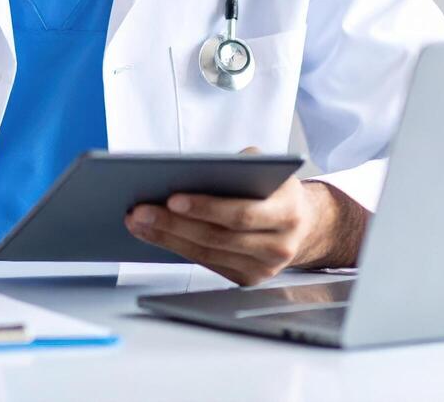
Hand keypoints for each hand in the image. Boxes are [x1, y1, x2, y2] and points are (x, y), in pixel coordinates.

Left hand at [124, 148, 364, 285]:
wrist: (305, 223)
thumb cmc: (274, 188)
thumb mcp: (266, 167)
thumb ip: (239, 164)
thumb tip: (190, 169)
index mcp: (288, 212)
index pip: (241, 214)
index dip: (206, 207)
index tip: (172, 198)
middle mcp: (279, 245)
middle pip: (217, 238)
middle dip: (174, 224)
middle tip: (140, 210)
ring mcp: (264, 268)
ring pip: (208, 254)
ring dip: (167, 238)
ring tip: (138, 221)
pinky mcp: (248, 279)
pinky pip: (208, 264)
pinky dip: (177, 249)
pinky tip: (154, 234)